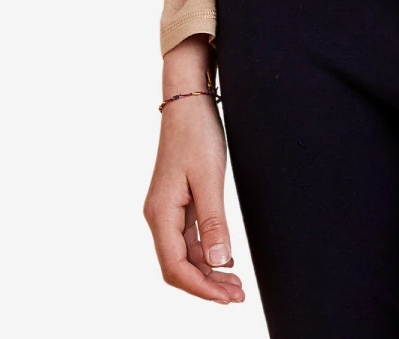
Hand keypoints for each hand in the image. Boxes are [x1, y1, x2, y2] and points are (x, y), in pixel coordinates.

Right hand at [143, 38, 244, 304]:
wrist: (188, 101)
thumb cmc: (197, 134)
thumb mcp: (209, 177)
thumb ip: (213, 221)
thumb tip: (218, 261)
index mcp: (160, 214)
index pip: (175, 267)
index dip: (201, 287)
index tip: (228, 298)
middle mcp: (159, 216)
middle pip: (178, 266)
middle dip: (207, 285)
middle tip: (239, 297)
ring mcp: (167, 210)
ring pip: (184, 254)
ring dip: (209, 271)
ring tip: (236, 285)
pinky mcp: (178, 202)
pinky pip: (188, 238)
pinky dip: (206, 253)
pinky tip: (224, 260)